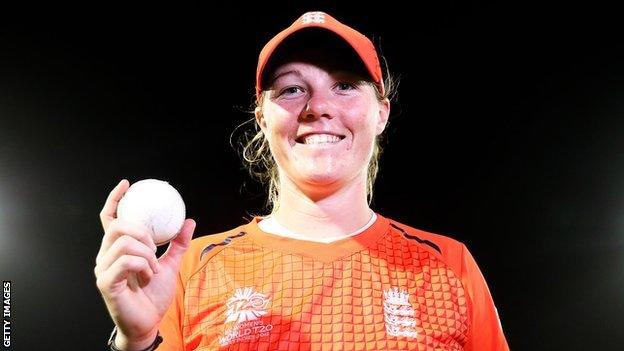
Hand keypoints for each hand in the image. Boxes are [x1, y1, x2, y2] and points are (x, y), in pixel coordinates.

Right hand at [94, 179, 194, 349]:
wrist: (148, 322)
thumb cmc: (153, 295)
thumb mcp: (170, 265)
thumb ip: (178, 244)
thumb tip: (189, 220)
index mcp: (117, 249)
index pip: (110, 218)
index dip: (115, 199)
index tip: (127, 184)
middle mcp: (105, 256)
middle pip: (117, 226)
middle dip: (142, 232)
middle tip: (155, 248)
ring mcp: (103, 269)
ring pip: (123, 243)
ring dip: (147, 253)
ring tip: (153, 268)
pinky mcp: (105, 283)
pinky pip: (125, 261)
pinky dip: (142, 265)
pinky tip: (147, 276)